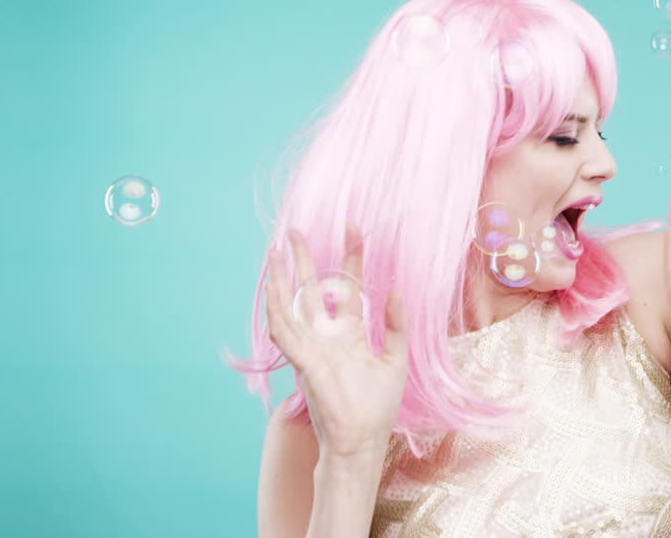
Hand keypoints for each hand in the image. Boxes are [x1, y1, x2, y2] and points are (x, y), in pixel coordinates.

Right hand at [264, 224, 409, 462]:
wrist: (362, 442)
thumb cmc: (377, 406)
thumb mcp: (395, 359)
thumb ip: (395, 325)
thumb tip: (398, 289)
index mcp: (349, 334)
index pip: (346, 288)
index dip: (349, 258)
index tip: (353, 228)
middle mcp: (326, 337)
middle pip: (311, 290)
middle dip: (303, 260)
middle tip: (295, 230)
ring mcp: (313, 349)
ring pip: (291, 307)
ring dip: (281, 280)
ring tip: (274, 252)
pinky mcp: (305, 364)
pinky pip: (286, 334)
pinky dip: (278, 312)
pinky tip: (272, 290)